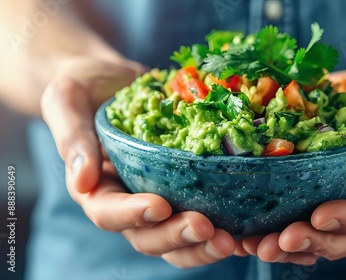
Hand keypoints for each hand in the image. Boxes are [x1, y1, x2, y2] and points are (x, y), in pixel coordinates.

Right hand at [41, 56, 235, 267]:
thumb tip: (80, 181)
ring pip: (178, 237)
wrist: (115, 81)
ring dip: (203, 244)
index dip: (133, 215)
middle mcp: (129, 202)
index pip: (109, 213)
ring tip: (231, 241)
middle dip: (177, 236)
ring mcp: (160, 196)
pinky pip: (204, 213)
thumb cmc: (85, 88)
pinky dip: (225, 227)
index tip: (159, 206)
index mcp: (97, 189)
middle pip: (148, 236)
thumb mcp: (68, 101)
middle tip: (208, 229)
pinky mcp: (186, 187)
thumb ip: (72, 138)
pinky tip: (247, 230)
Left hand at [241, 51, 345, 264]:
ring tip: (253, 244)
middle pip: (341, 236)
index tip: (318, 216)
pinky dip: (272, 226)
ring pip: (315, 234)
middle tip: (275, 242)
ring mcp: (340, 198)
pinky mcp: (316, 188)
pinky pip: (295, 214)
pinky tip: (245, 231)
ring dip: (284, 244)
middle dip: (308, 242)